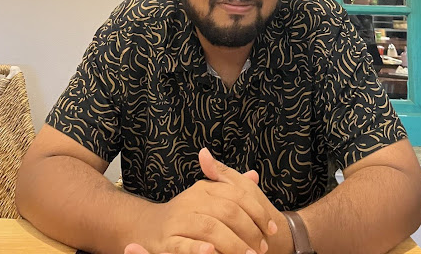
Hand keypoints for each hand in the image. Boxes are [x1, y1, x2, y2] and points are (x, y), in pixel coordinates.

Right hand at [137, 150, 277, 253]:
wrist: (149, 227)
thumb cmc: (187, 214)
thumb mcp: (208, 196)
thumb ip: (230, 187)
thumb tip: (254, 175)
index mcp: (205, 188)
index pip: (237, 195)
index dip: (257, 211)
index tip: (272, 228)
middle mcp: (192, 200)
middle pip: (227, 210)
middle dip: (249, 230)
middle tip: (262, 247)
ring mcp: (180, 220)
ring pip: (210, 228)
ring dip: (233, 243)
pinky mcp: (168, 241)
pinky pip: (185, 245)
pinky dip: (199, 249)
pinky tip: (212, 252)